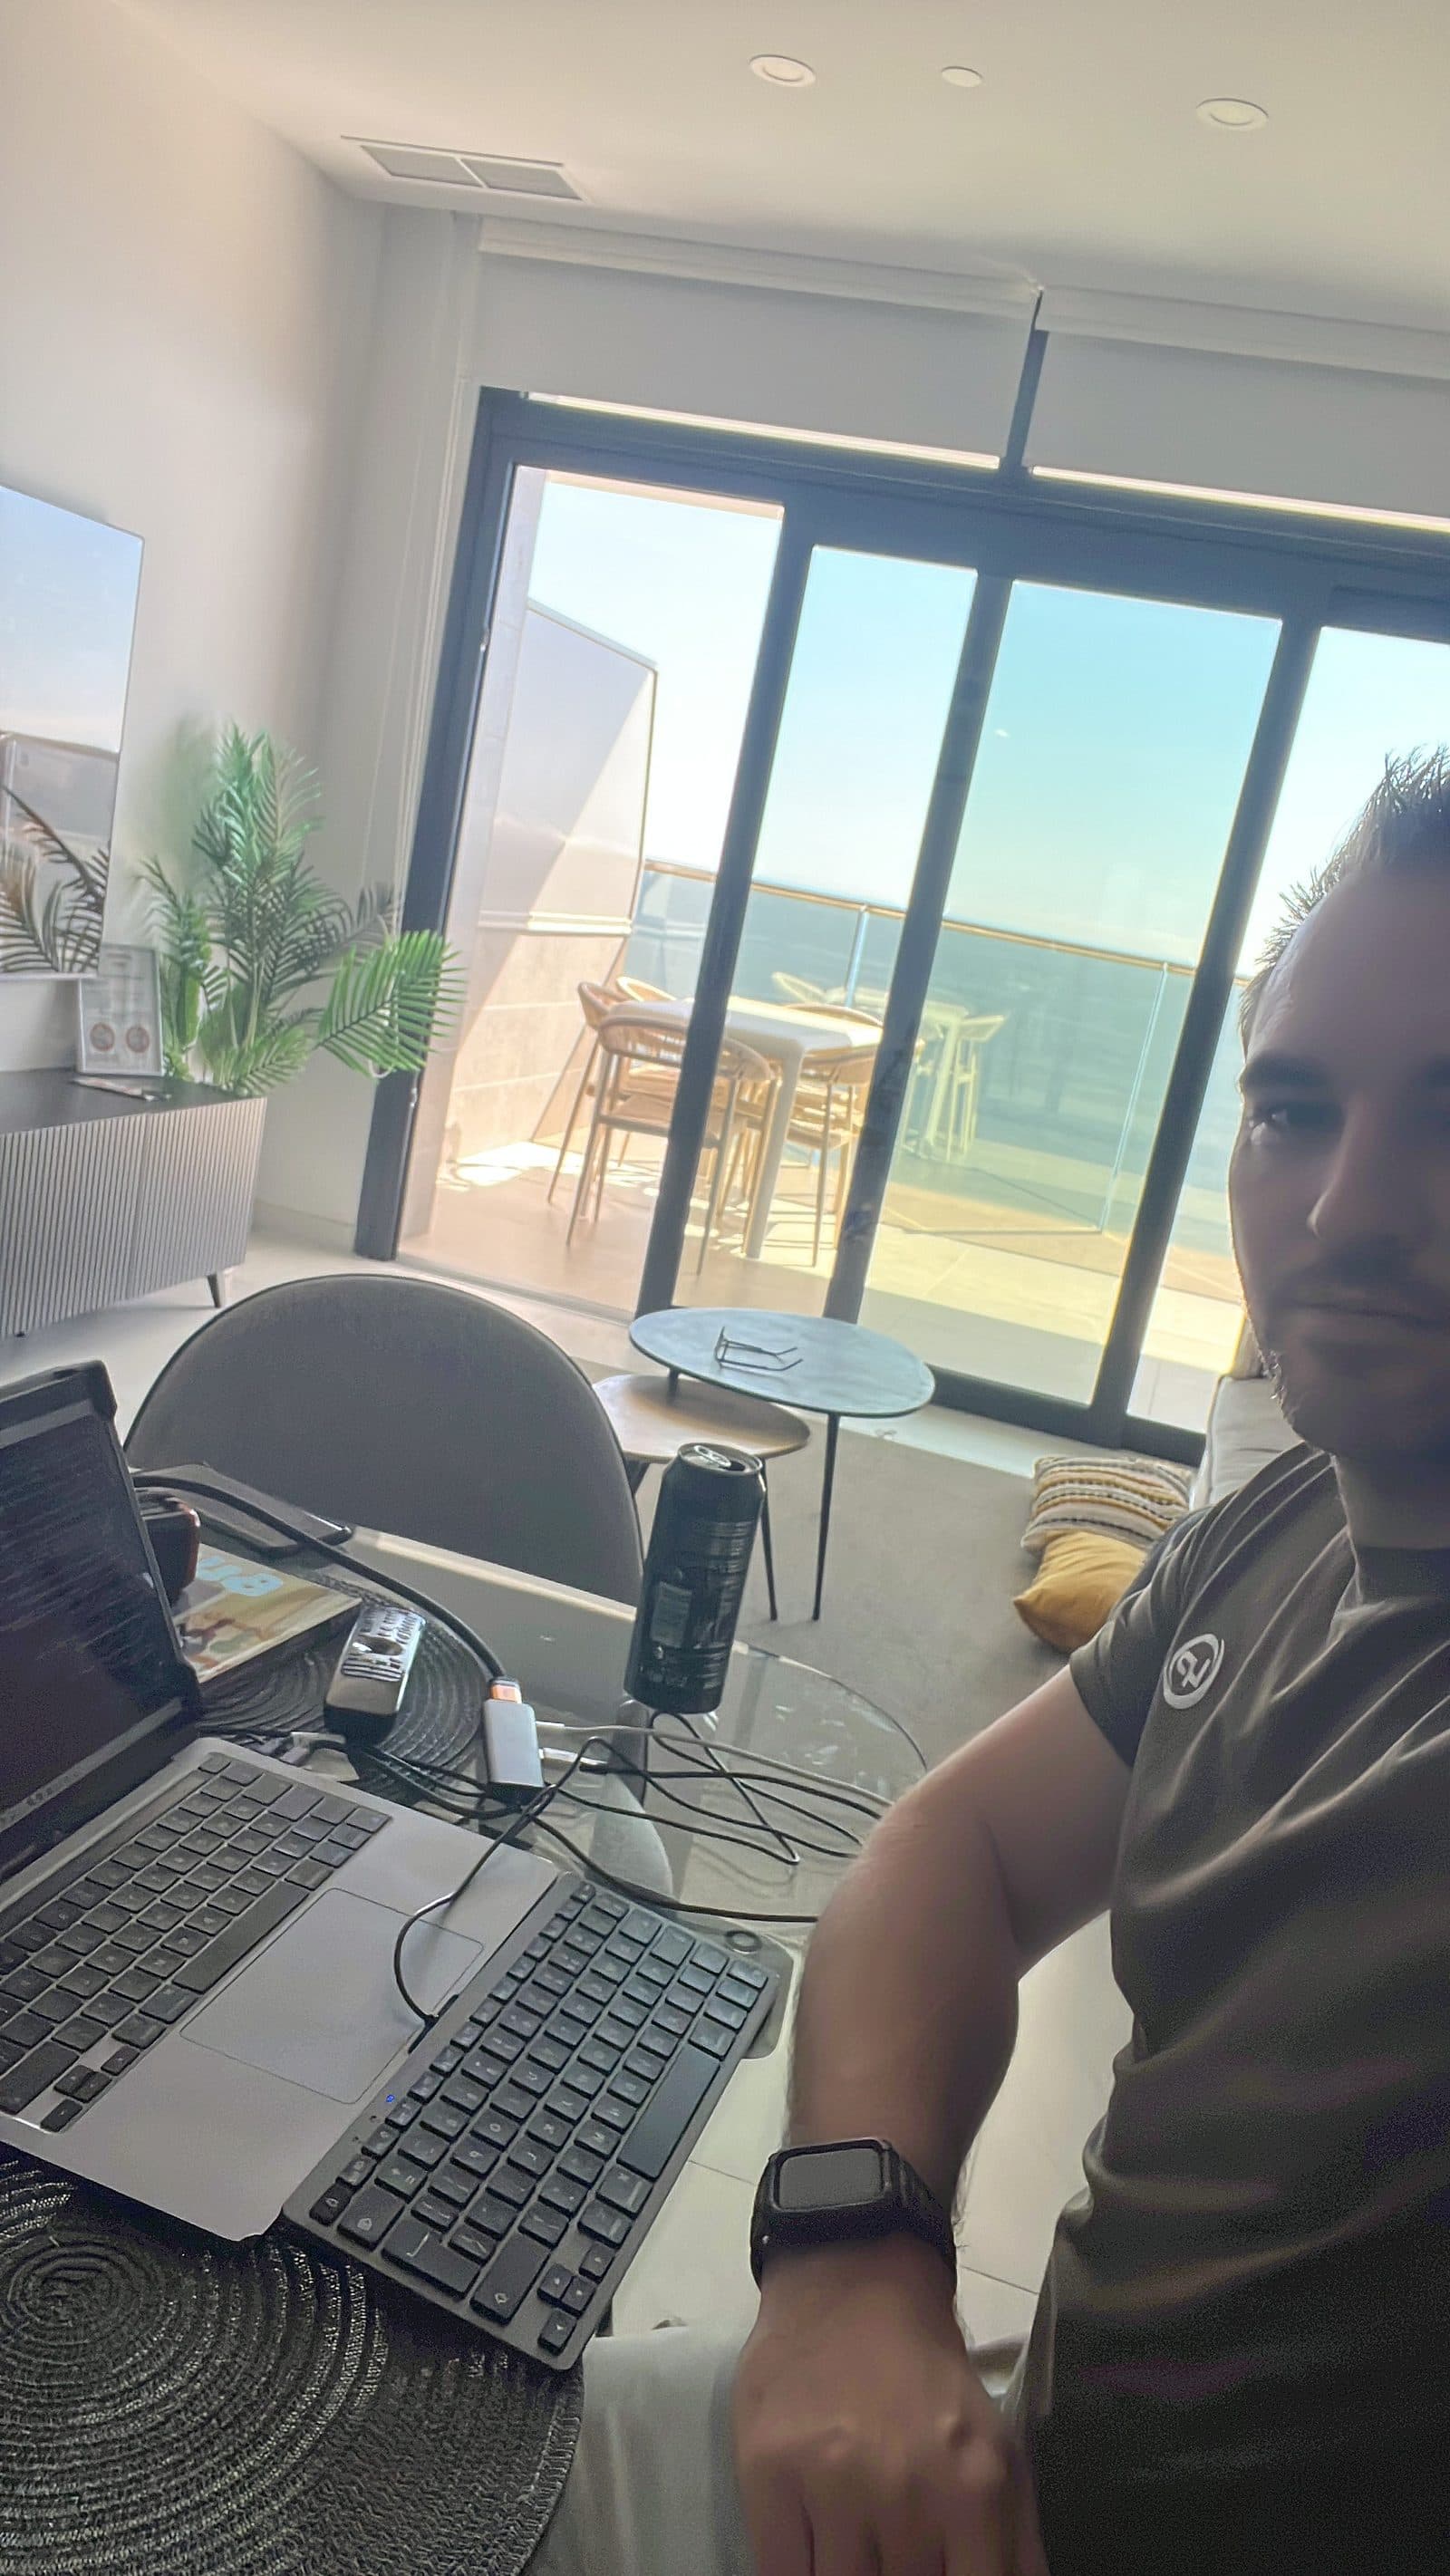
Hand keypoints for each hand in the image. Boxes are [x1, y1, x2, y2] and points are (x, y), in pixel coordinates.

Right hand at [732, 2236, 1046, 2575]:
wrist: (850, 2283)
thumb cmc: (928, 2379)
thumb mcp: (998, 2450)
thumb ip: (1017, 2546)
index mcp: (974, 2491)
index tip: (932, 2574)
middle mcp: (906, 2493)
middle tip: (893, 2555)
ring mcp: (831, 2486)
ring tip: (858, 2546)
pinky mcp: (768, 2476)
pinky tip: (813, 2551)